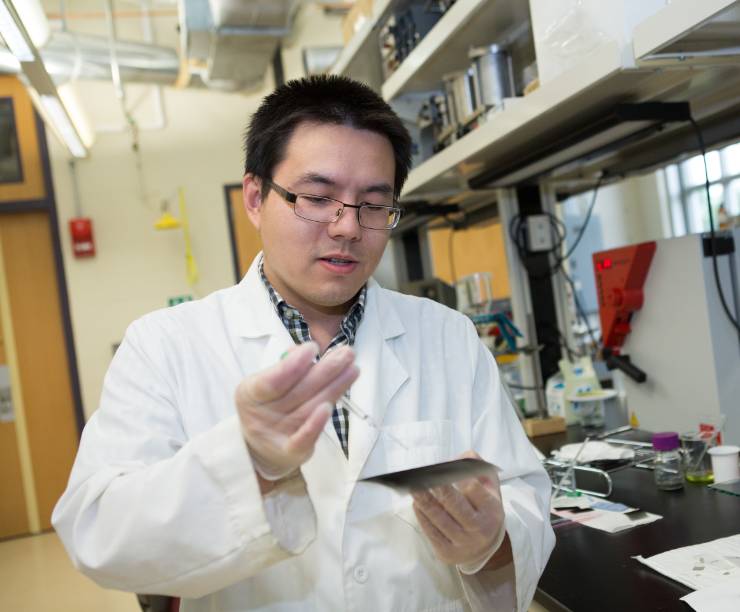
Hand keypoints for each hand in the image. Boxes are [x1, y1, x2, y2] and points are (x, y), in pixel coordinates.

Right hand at [235, 342, 358, 479]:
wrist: (260, 446)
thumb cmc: (268, 404)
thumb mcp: (266, 382)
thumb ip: (284, 366)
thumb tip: (300, 350)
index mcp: (251, 393)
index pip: (271, 380)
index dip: (293, 365)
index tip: (313, 347)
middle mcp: (262, 415)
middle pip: (298, 392)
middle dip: (326, 370)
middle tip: (347, 353)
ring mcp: (277, 434)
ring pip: (309, 408)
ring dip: (334, 388)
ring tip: (353, 370)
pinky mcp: (292, 451)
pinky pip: (305, 438)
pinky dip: (316, 424)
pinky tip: (329, 407)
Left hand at [411, 451, 504, 567]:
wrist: (486, 547)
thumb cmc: (484, 510)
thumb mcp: (490, 489)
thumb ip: (479, 468)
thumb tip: (462, 457)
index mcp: (492, 511)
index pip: (473, 489)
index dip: (459, 478)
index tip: (445, 469)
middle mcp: (479, 529)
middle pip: (454, 504)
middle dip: (437, 488)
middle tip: (423, 475)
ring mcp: (463, 543)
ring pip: (439, 519)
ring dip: (424, 501)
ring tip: (414, 487)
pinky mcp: (447, 553)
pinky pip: (431, 532)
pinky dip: (422, 516)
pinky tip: (417, 504)